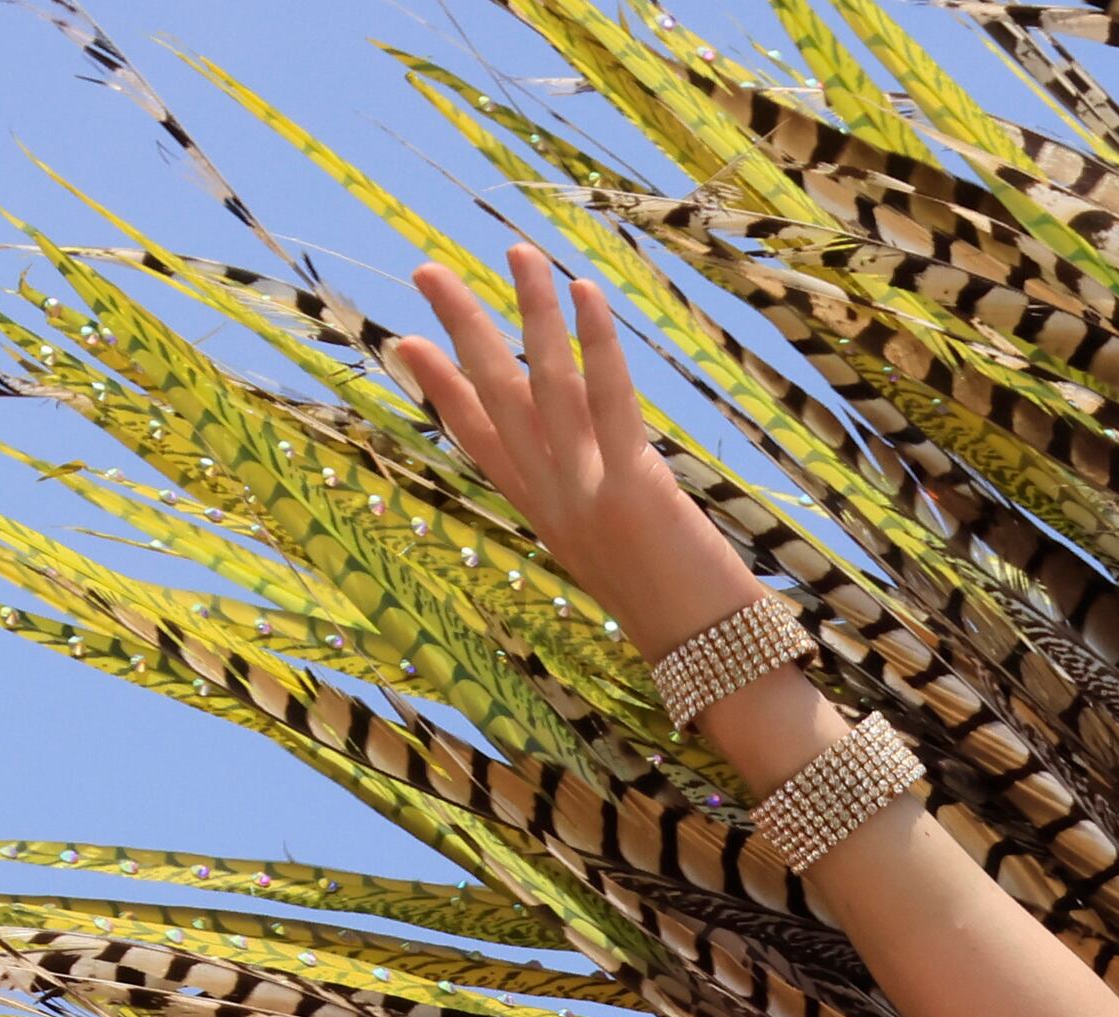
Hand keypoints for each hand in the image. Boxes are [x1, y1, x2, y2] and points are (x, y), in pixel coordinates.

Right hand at [388, 243, 756, 657]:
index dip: (439, 390)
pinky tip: (586, 294)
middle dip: (460, 329)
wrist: (712, 662)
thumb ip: (597, 506)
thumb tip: (606, 467)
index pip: (477, 442)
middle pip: (491, 398)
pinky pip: (607, 400)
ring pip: (542, 384)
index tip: (406, 342)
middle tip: (428, 269)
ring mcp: (586, 492)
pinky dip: (596, 343)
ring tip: (520, 252)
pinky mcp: (633, 487)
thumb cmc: (681, 616)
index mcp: (543, 517)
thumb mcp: (617, 557)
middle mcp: (552, 501)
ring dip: (529, 311)